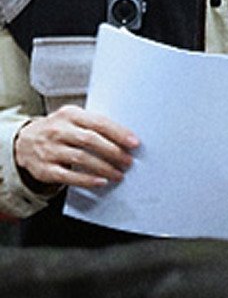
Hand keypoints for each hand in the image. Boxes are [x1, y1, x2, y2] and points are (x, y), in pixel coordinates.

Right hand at [13, 106, 137, 189]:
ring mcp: (49, 150)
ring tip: (118, 173)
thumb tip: (125, 137)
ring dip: (104, 168)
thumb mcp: (72, 119)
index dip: (118, 133)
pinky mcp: (45, 169)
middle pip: (90, 140)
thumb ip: (94, 124)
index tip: (134, 143)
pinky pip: (68, 176)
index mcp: (69, 115)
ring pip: (81, 159)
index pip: (98, 123)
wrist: (23, 142)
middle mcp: (58, 131)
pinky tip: (101, 181)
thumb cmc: (57, 130)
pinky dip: (87, 180)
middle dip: (113, 152)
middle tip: (128, 161)